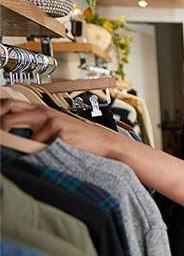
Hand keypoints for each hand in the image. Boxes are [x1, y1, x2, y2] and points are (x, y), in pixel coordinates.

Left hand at [0, 99, 121, 157]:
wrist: (101, 142)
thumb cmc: (77, 138)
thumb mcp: (53, 128)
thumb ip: (33, 128)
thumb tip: (8, 135)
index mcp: (39, 109)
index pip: (8, 103)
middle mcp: (41, 111)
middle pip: (6, 109)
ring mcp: (48, 119)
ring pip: (15, 129)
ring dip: (16, 142)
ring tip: (28, 148)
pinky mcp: (56, 130)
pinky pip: (36, 144)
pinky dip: (39, 151)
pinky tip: (52, 151)